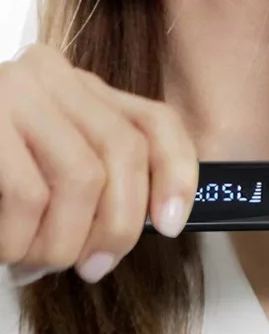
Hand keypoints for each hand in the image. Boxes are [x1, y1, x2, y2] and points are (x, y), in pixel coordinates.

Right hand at [0, 43, 199, 286]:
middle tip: (92, 264)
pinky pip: (27, 196)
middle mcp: (50, 78)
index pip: (153, 121)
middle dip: (118, 224)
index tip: (174, 221)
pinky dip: (19, 241)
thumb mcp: (46, 164)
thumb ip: (96, 176)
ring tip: (31, 260)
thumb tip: (158, 215)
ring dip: (61, 242)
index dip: (176, 172)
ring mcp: (13, 95)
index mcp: (76, 87)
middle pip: (124, 154)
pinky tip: (5, 249)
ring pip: (82, 179)